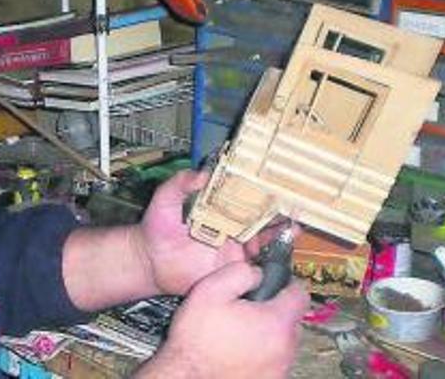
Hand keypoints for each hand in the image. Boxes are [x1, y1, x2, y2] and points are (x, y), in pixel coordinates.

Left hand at [133, 170, 290, 294]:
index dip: (262, 194)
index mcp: (219, 209)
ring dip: (279, 236)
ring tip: (293, 230)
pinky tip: (280, 258)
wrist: (150, 263)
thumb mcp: (164, 200)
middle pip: (261, 220)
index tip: (278, 188)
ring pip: (263, 242)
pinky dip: (269, 262)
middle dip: (279, 215)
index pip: (245, 199)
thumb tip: (201, 174)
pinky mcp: (232, 270)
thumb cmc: (156, 228)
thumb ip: (179, 184)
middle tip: (295, 211)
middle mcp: (230, 228)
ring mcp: (233, 249)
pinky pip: (255, 267)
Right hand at [135, 262, 308, 378]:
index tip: (272, 284)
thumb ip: (239, 272)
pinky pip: (273, 360)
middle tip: (246, 310)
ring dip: (267, 334)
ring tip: (238, 332)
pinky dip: (261, 353)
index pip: (299, 294)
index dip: (284, 284)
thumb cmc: (196, 341)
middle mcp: (284, 348)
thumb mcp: (210, 291)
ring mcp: (279, 368)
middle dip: (273, 310)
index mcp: (276, 322)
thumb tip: (256, 272)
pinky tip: (237, 350)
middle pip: (292, 319)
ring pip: (282, 341)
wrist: (187, 377)